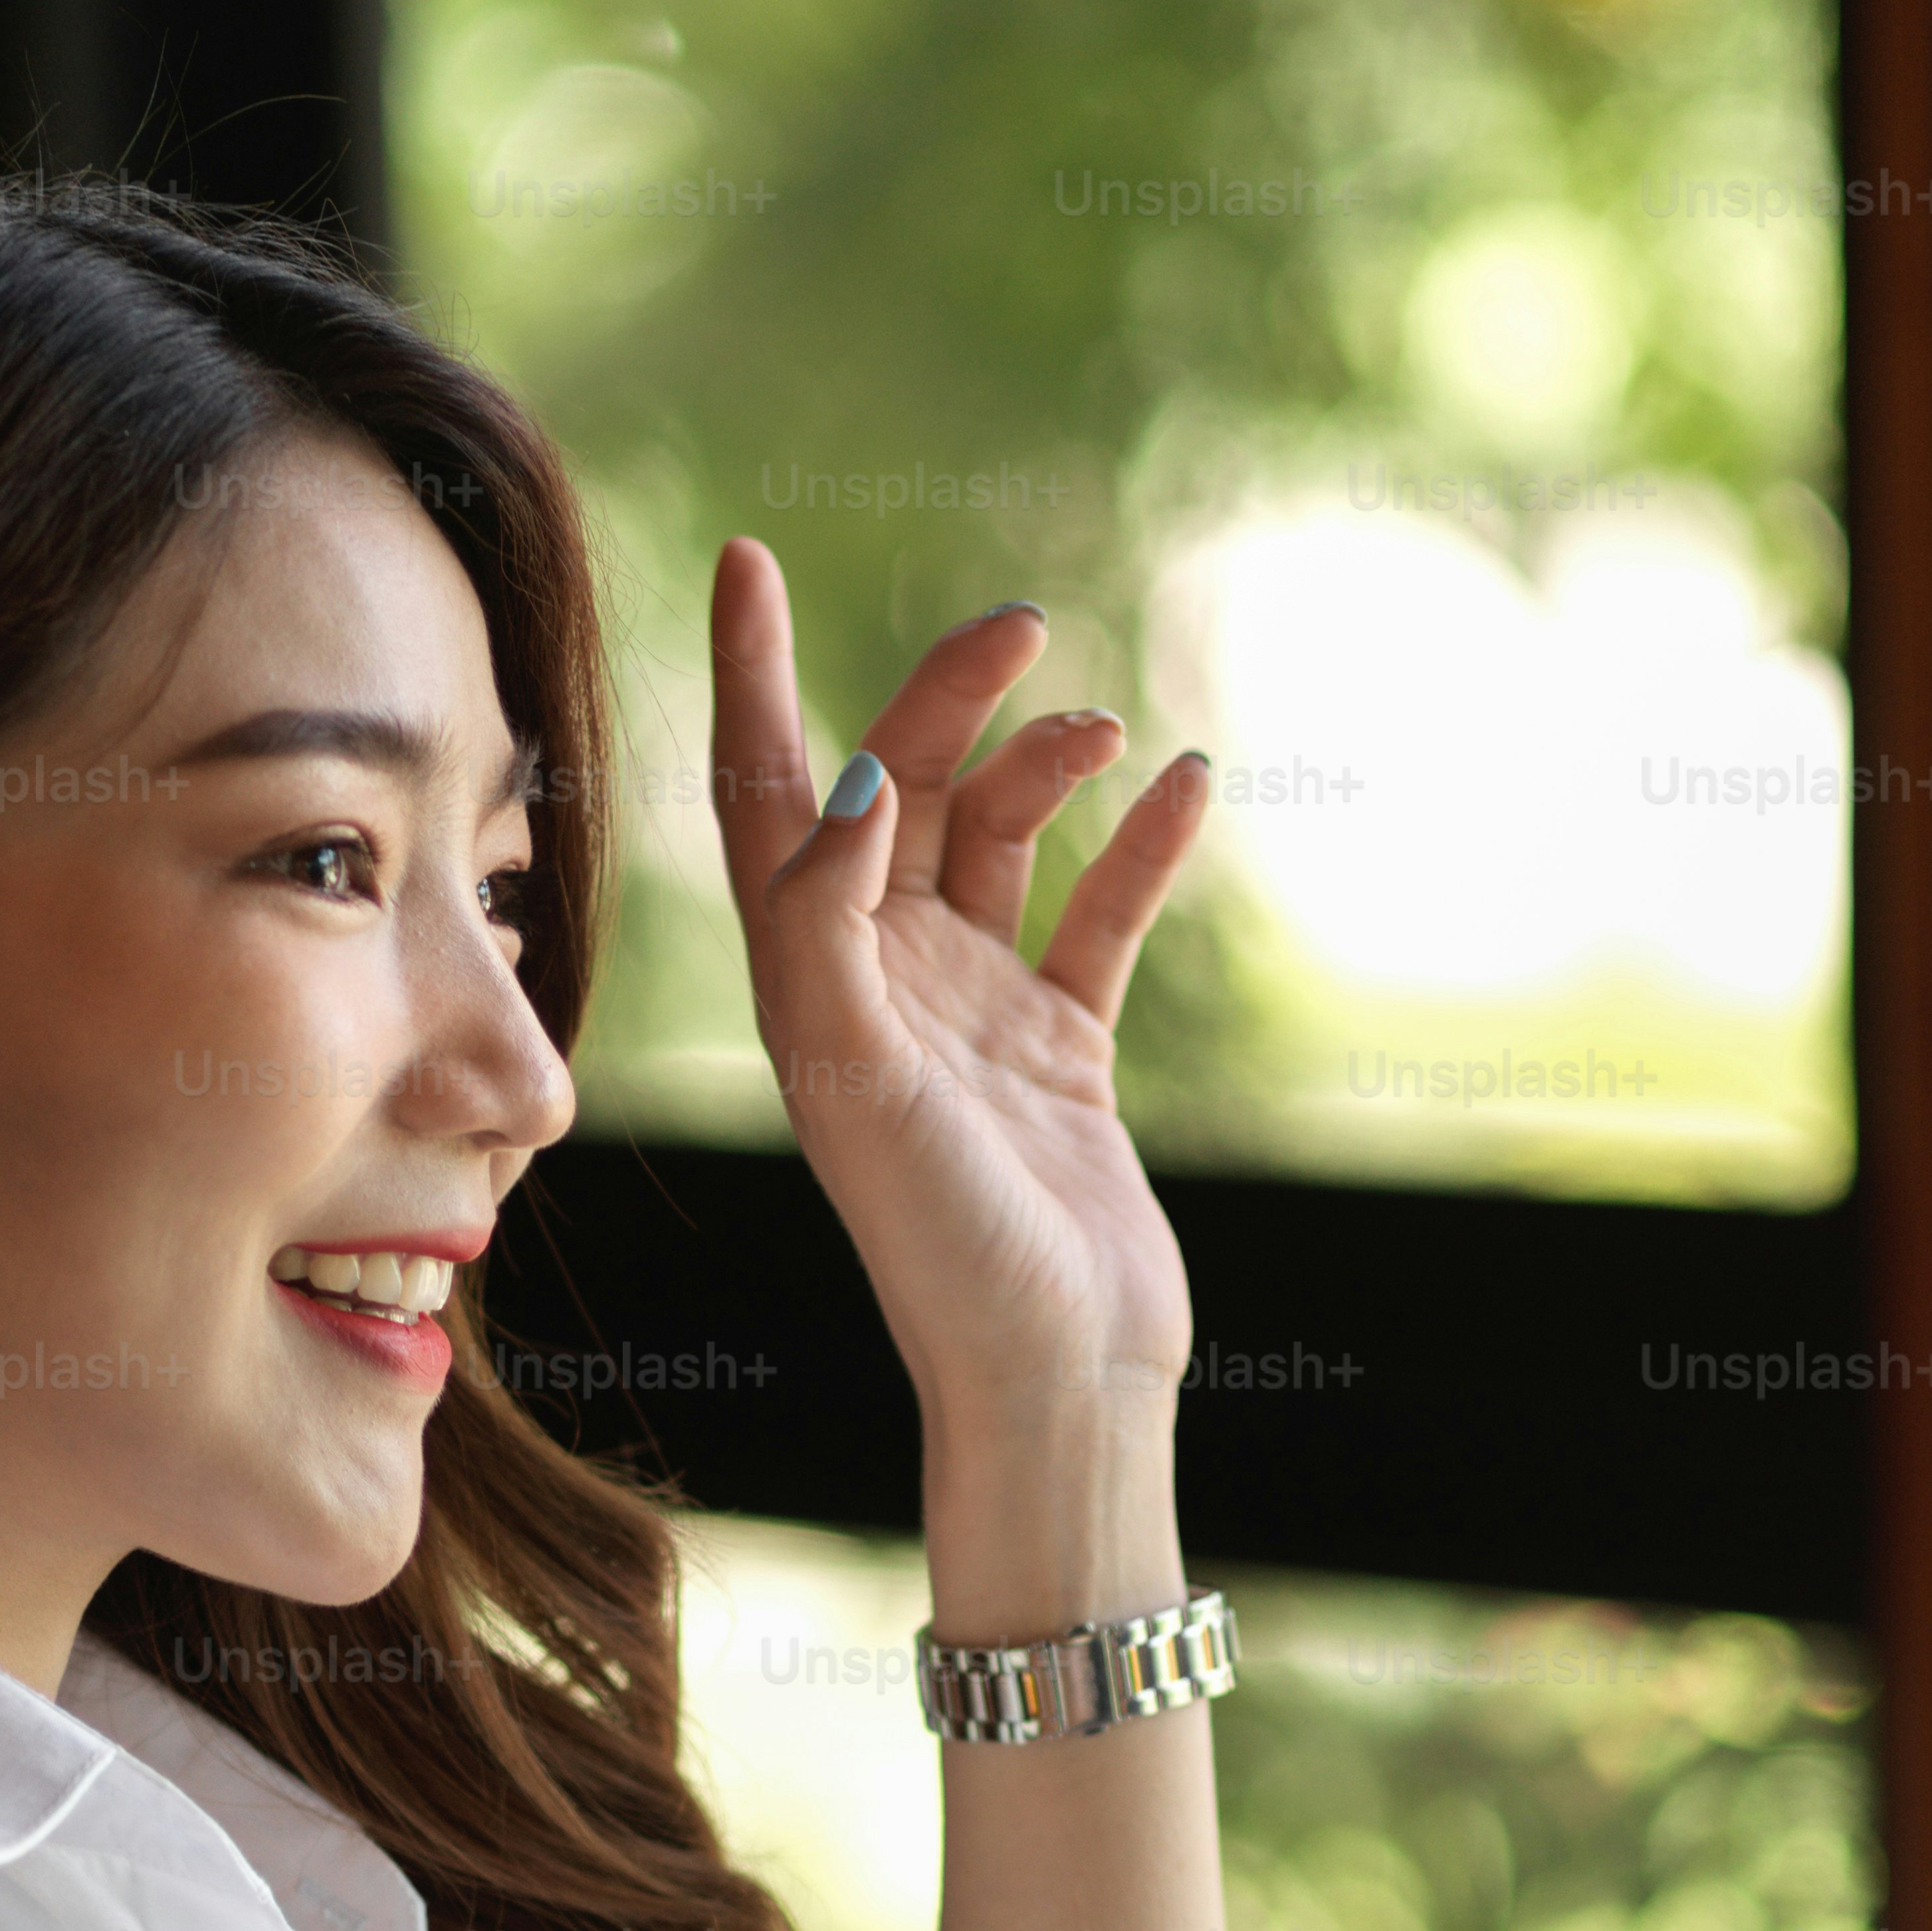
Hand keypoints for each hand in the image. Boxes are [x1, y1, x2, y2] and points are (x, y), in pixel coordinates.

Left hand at [704, 539, 1211, 1465]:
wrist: (1054, 1371)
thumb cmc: (940, 1245)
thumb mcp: (856, 1078)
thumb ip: (828, 926)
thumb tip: (846, 784)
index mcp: (807, 984)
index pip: (763, 799)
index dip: (750, 680)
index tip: (746, 559)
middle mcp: (878, 984)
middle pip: (897, 792)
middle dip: (945, 701)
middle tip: (1017, 630)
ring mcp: (975, 1011)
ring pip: (999, 838)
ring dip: (1045, 766)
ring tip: (1104, 733)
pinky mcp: (1065, 1047)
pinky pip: (1100, 915)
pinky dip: (1139, 848)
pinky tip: (1184, 787)